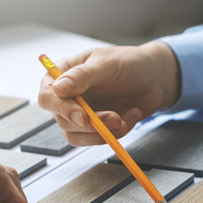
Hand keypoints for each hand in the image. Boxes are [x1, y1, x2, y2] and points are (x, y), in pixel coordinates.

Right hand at [38, 42, 179, 145]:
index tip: (82, 116)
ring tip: (123, 119)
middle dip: (91, 124)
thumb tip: (58, 88)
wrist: (155, 77)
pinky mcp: (98, 126)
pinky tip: (132, 114)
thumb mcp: (105, 64)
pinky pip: (101, 138)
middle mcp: (69, 97)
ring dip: (103, 133)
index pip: (48, 97)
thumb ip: (82, 76)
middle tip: (114, 117)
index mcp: (63, 75)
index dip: (62, 109)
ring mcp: (82, 113)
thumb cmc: (128, 63)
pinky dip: (118, 131)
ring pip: (79, 136)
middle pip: (64, 121)